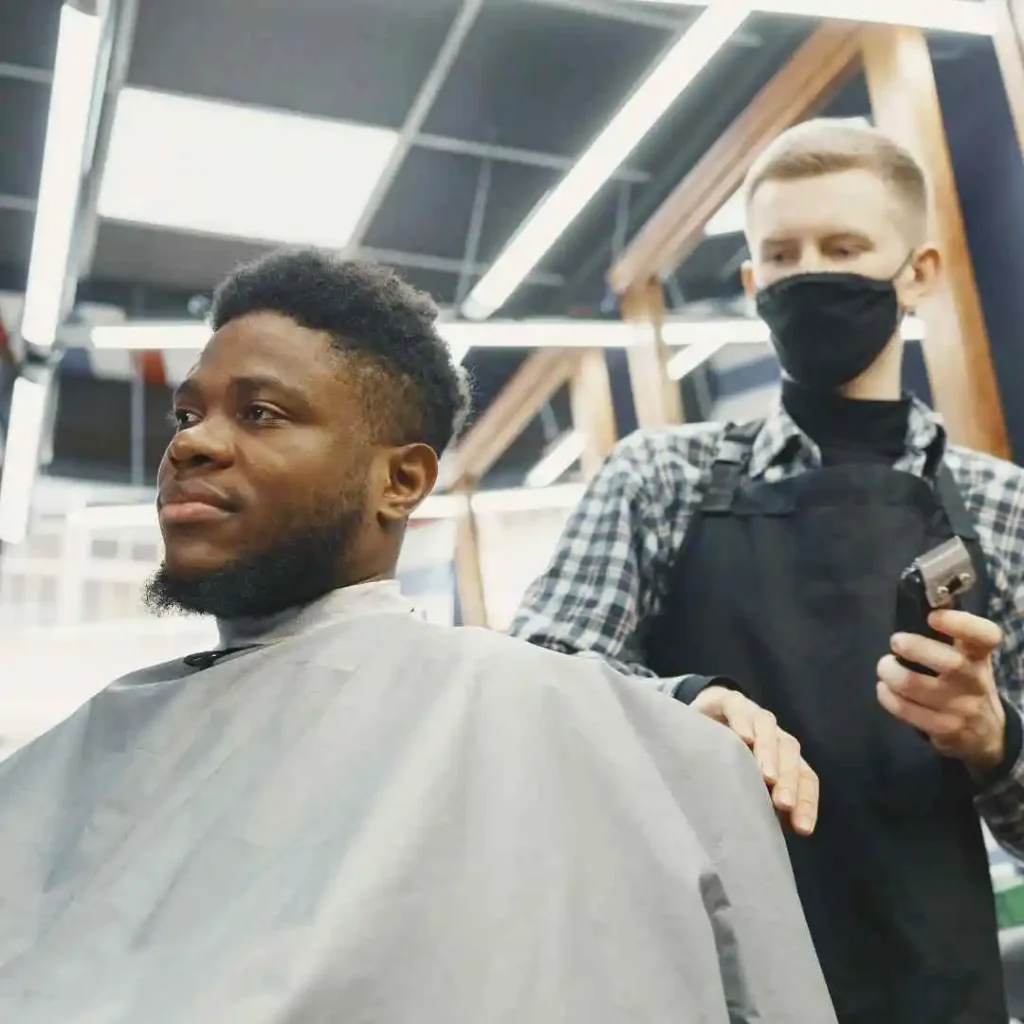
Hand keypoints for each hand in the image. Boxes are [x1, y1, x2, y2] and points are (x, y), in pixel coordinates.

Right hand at [691, 685, 818, 835]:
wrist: (701, 713)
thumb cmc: (723, 757)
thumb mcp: (742, 780)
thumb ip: (756, 801)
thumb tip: (763, 840)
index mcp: (783, 757)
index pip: (805, 777)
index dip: (807, 802)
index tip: (802, 830)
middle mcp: (774, 735)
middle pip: (791, 752)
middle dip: (790, 780)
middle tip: (783, 804)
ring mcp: (753, 715)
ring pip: (770, 728)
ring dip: (770, 751)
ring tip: (767, 775)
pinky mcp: (729, 701)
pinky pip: (740, 709)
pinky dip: (743, 722)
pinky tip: (742, 737)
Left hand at [876, 609, 1005, 774]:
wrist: (987, 734)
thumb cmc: (967, 682)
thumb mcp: (970, 657)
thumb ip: (953, 630)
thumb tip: (929, 594)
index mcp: (980, 656)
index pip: (984, 636)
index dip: (960, 623)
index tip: (933, 616)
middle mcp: (974, 680)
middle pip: (947, 662)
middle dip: (913, 647)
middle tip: (896, 641)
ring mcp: (959, 707)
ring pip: (914, 685)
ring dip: (890, 671)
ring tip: (886, 666)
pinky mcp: (942, 729)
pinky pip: (904, 710)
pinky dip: (886, 696)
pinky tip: (885, 688)